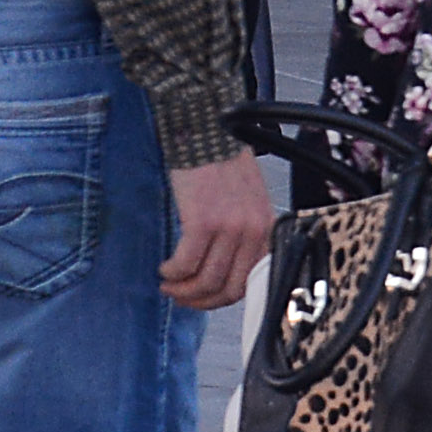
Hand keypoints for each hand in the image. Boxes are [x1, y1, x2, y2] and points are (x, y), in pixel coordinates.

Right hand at [164, 153, 275, 310]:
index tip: (203, 298)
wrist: (206, 130)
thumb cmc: (223, 162)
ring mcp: (229, 228)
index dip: (222, 298)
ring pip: (205, 280)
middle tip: (181, 297)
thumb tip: (223, 269)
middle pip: (227, 288)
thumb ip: (244, 234)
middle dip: (200, 300)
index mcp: (265, 228)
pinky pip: (185, 263)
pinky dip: (172, 272)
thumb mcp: (248, 200)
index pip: (249, 282)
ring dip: (182, 289)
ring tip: (168, 283)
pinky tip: (165, 268)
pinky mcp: (202, 222)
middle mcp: (252, 231)